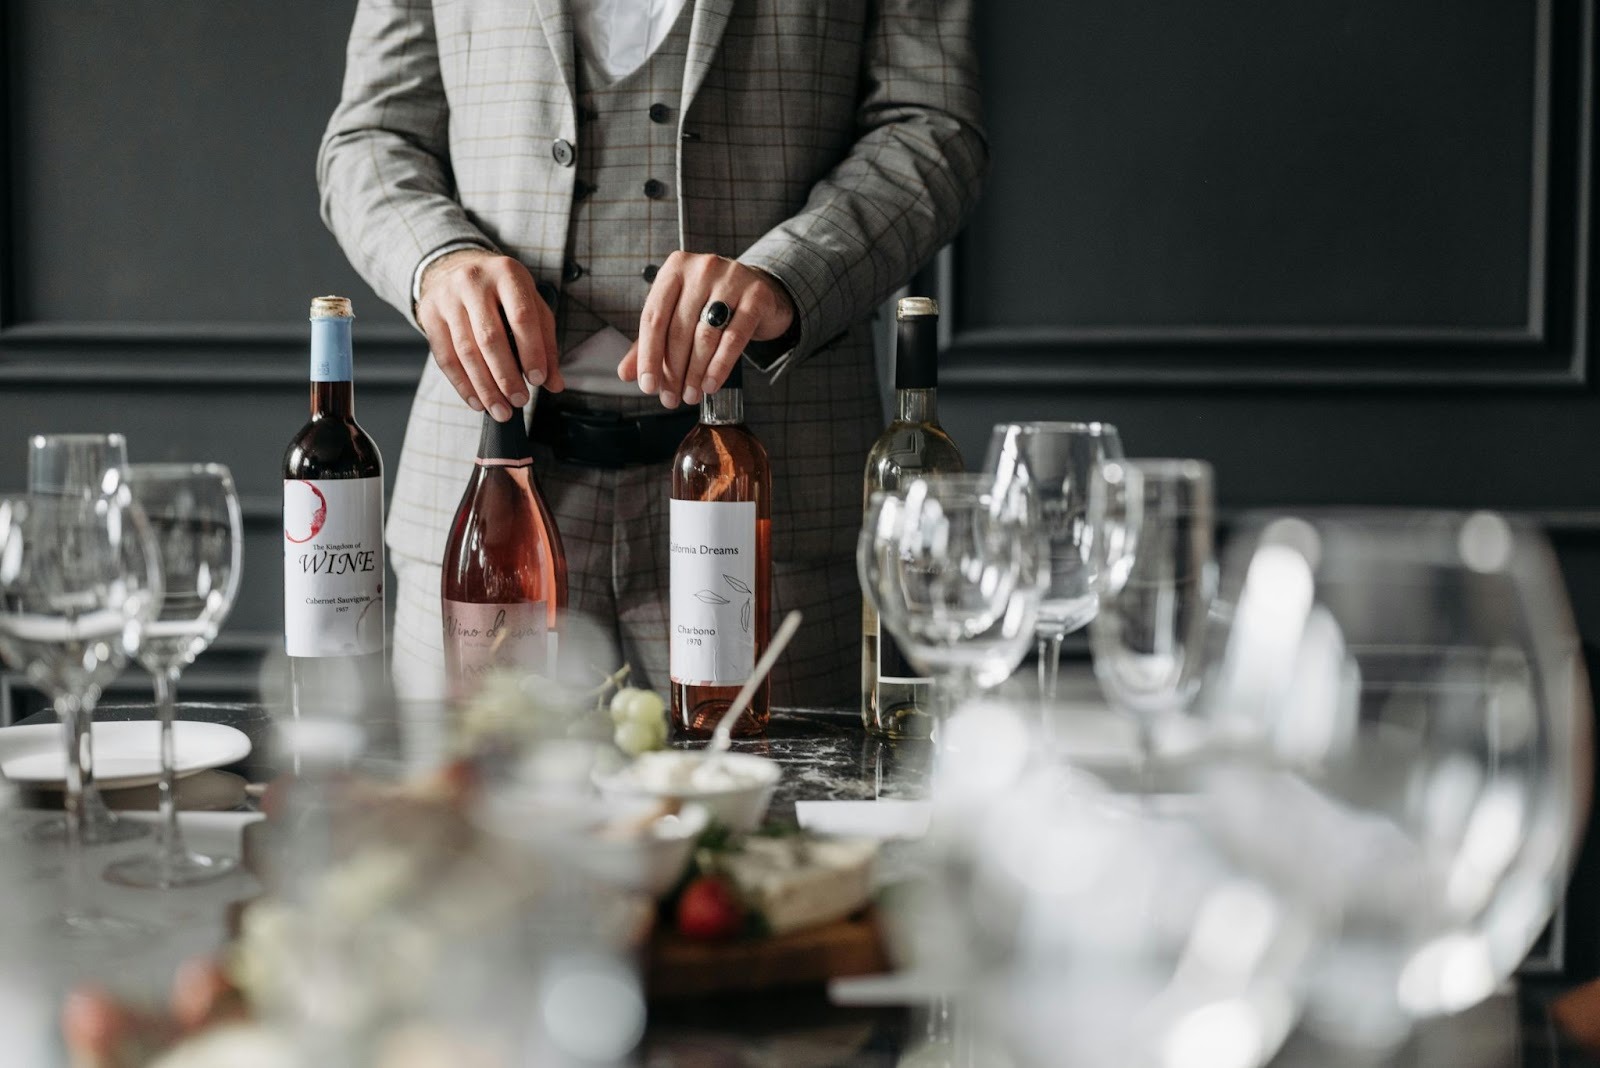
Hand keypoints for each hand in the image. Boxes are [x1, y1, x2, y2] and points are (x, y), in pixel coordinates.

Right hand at [416, 249, 562, 420]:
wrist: (457, 268)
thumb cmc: (503, 293)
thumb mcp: (532, 306)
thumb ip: (546, 343)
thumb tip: (554, 383)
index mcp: (507, 273)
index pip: (521, 316)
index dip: (531, 351)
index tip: (538, 380)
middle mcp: (473, 281)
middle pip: (490, 337)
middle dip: (506, 376)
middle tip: (519, 401)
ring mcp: (447, 297)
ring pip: (466, 351)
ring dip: (485, 387)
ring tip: (500, 409)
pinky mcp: (429, 315)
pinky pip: (445, 357)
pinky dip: (462, 385)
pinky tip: (478, 401)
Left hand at [620, 252, 794, 406]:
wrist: (761, 291)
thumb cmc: (712, 304)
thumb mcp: (678, 316)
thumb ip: (651, 342)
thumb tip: (626, 373)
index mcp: (674, 269)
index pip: (653, 317)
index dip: (648, 355)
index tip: (647, 385)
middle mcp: (701, 268)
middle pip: (678, 329)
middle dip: (673, 371)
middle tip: (670, 399)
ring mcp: (731, 279)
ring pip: (705, 336)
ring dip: (695, 373)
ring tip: (690, 395)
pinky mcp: (756, 296)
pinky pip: (734, 338)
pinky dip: (720, 366)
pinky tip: (711, 385)